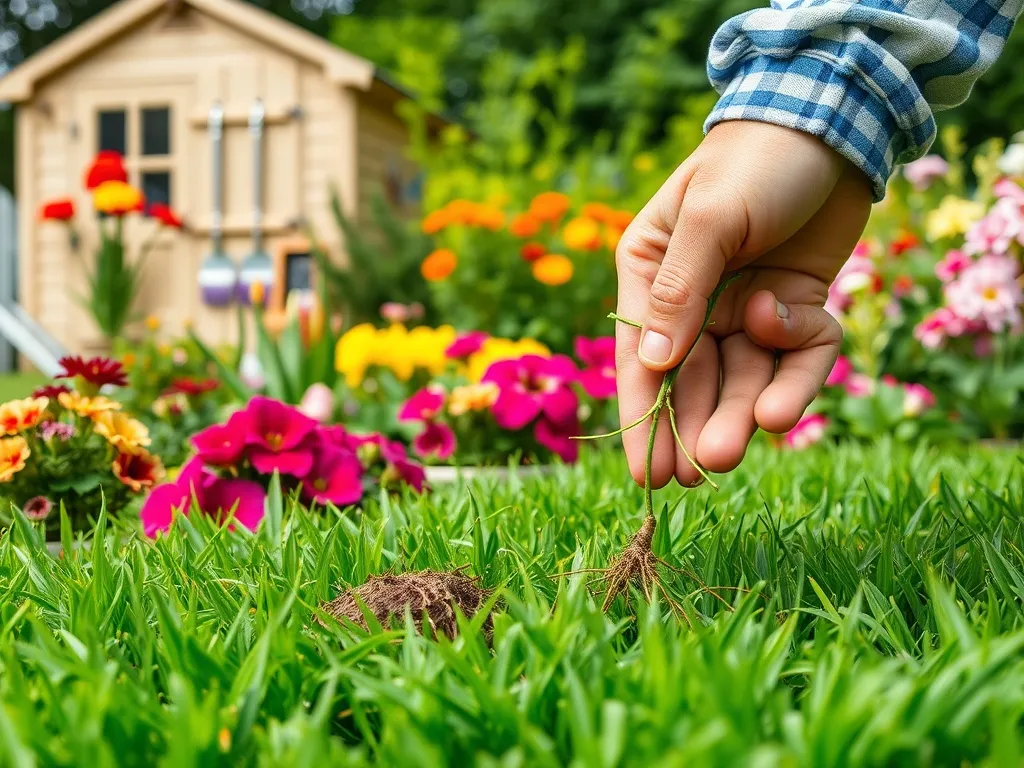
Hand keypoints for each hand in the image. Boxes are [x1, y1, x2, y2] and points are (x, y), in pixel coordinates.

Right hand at [615, 121, 872, 487]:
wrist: (835, 121)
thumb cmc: (755, 160)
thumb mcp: (710, 217)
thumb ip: (680, 291)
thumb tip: (651, 364)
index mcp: (649, 272)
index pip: (640, 358)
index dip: (644, 418)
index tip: (649, 473)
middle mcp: (692, 297)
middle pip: (693, 379)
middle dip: (701, 422)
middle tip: (706, 469)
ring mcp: (743, 304)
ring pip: (746, 376)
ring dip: (750, 408)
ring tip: (757, 437)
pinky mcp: (794, 307)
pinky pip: (796, 354)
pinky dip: (800, 366)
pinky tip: (801, 359)